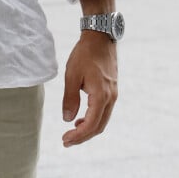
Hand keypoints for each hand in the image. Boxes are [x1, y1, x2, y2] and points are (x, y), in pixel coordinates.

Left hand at [61, 31, 117, 146]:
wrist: (100, 37)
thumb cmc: (85, 54)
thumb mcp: (72, 75)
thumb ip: (70, 98)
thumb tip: (67, 119)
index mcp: (101, 96)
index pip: (91, 125)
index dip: (78, 136)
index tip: (65, 140)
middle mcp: (111, 98)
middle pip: (99, 126)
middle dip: (83, 136)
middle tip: (66, 140)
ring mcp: (113, 94)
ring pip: (102, 120)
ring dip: (88, 128)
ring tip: (72, 130)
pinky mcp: (112, 90)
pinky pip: (104, 111)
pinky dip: (93, 119)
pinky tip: (81, 117)